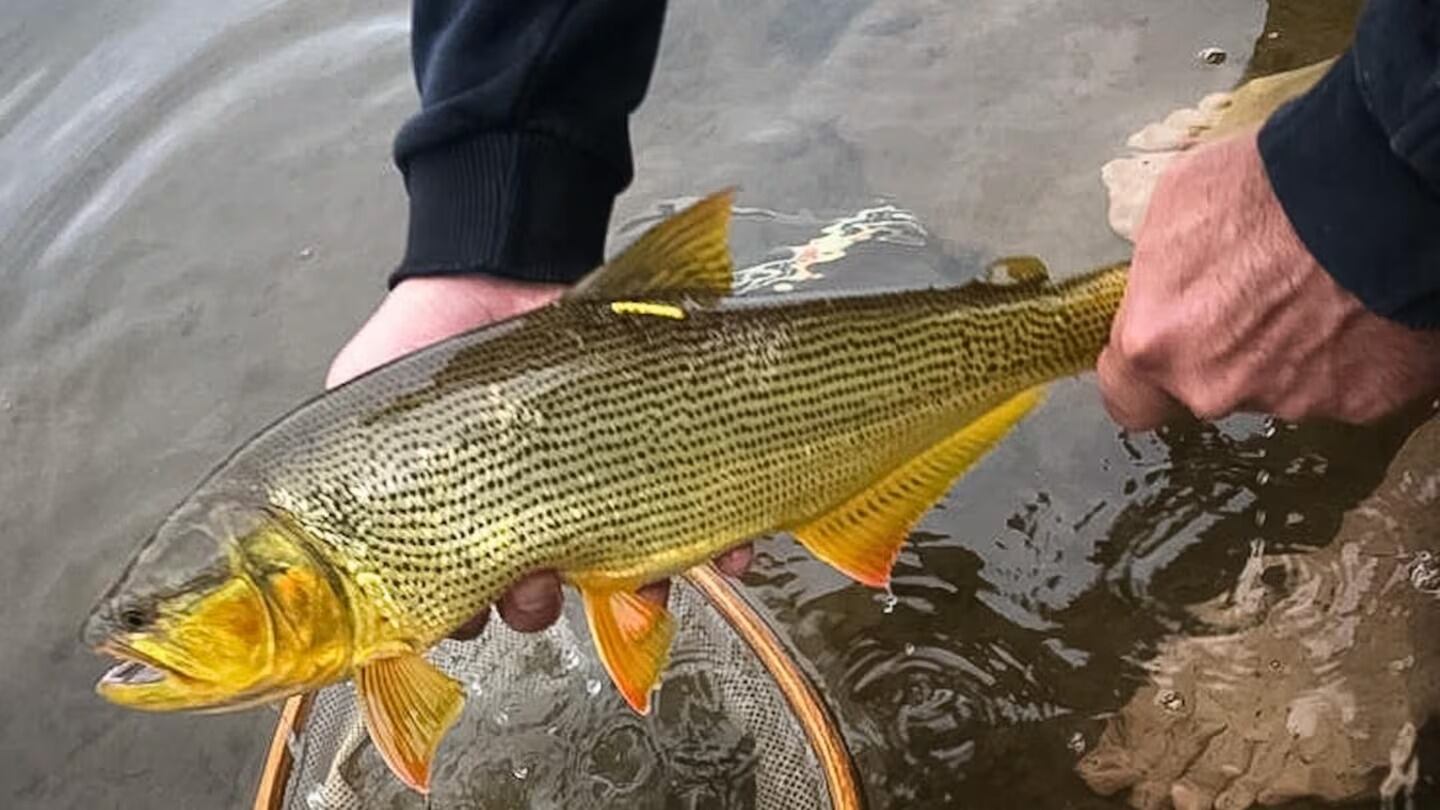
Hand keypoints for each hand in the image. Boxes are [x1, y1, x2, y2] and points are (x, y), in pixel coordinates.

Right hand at [328, 275, 752, 639]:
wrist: (501, 262)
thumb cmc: (430, 337)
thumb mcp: (362, 396)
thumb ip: (336, 468)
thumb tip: (301, 546)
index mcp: (458, 520)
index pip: (462, 601)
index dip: (467, 617)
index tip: (468, 610)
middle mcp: (527, 519)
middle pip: (543, 597)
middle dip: (544, 602)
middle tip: (537, 581)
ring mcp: (595, 496)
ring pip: (622, 576)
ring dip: (637, 591)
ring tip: (644, 576)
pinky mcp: (654, 464)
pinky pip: (691, 523)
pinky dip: (715, 551)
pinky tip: (731, 555)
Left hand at [1098, 128, 1439, 429]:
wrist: (1374, 186)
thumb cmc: (1267, 185)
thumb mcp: (1173, 207)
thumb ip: (1156, 276)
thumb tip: (1163, 288)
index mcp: (1156, 344)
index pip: (1127, 400)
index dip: (1147, 375)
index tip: (1163, 353)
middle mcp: (1216, 386)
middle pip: (1209, 385)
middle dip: (1226, 350)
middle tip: (1258, 294)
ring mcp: (1292, 400)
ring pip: (1276, 386)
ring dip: (1288, 350)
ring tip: (1315, 290)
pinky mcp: (1362, 401)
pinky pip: (1344, 384)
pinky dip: (1349, 356)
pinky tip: (1359, 307)